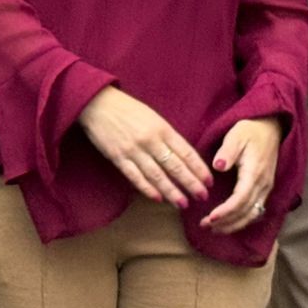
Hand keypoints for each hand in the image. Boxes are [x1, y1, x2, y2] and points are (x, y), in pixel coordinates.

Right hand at [77, 86, 212, 209]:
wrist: (97, 104)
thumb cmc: (127, 110)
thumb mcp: (153, 117)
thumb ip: (167, 136)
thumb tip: (184, 157)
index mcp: (162, 129)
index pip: (186, 152)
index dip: (199, 169)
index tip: (209, 182)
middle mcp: (150, 140)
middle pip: (175, 166)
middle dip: (191, 183)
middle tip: (203, 197)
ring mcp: (133, 150)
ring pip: (157, 175)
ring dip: (171, 191)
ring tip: (183, 203)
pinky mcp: (117, 157)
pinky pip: (135, 176)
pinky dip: (147, 188)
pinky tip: (157, 198)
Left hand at [203, 117, 281, 233]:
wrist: (270, 128)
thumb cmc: (249, 131)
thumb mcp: (236, 135)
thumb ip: (227, 152)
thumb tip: (218, 167)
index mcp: (255, 172)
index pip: (241, 199)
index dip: (226, 211)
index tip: (210, 218)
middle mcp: (263, 184)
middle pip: (247, 211)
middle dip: (227, 222)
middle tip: (205, 226)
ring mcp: (266, 188)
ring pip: (253, 214)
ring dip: (234, 224)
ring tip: (214, 229)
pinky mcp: (265, 188)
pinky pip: (256, 210)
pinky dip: (242, 219)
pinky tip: (229, 223)